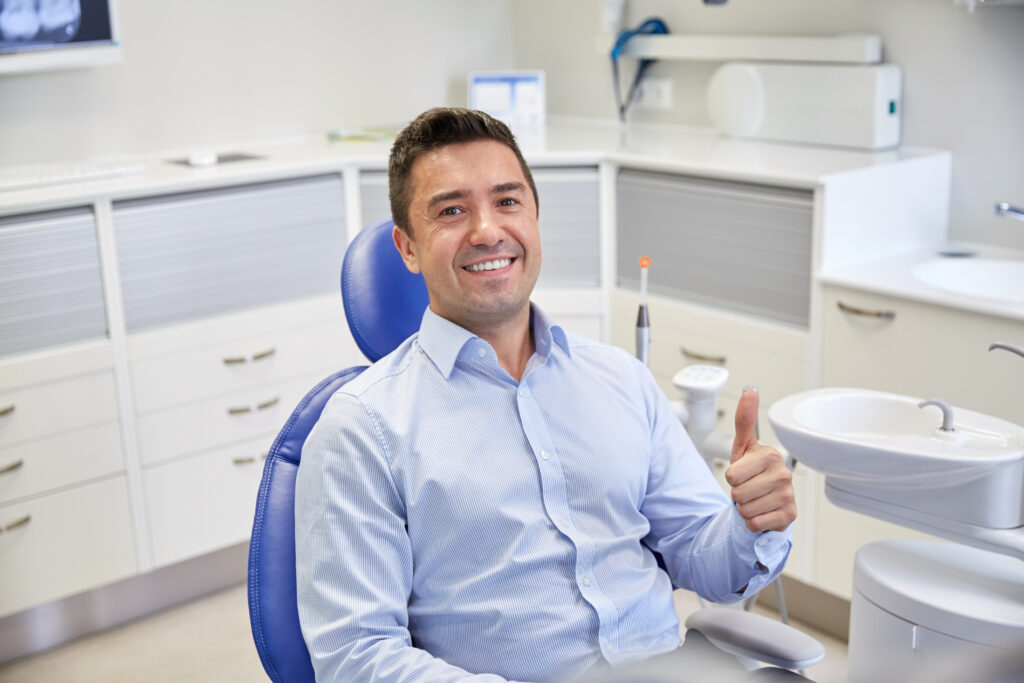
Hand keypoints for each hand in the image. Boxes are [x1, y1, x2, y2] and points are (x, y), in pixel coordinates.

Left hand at [725, 389, 795, 532]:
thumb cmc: (752, 473)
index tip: (743, 474)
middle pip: (738, 494)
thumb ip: (745, 420)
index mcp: (771, 455)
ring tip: (755, 500)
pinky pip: (755, 523)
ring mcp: (788, 495)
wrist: (766, 501)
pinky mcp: (789, 515)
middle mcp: (783, 474)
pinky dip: (753, 522)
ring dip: (745, 509)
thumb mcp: (743, 447)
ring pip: (745, 510)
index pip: (731, 475)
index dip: (732, 478)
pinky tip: (763, 512)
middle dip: (738, 495)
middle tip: (749, 489)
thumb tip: (750, 391)